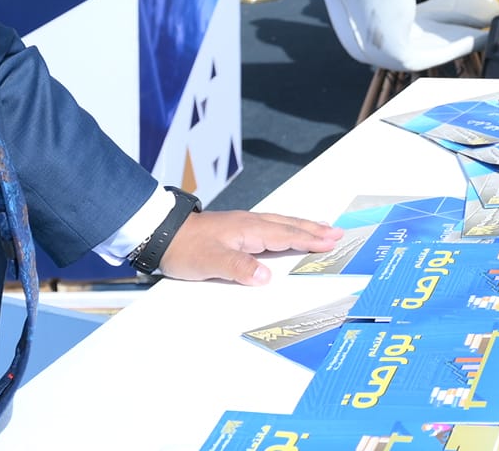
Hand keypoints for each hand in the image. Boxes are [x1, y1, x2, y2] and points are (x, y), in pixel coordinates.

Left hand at [156, 210, 340, 285]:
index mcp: (248, 229)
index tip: (331, 241)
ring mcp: (243, 224)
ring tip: (320, 228)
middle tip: (336, 232)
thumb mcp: (211, 262)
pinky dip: (287, 227)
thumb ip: (239, 268)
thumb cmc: (185, 248)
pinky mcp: (236, 229)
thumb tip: (266, 276)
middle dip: (313, 229)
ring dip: (302, 226)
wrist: (162, 233)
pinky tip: (286, 231)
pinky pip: (271, 225)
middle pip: (288, 225)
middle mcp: (250, 223)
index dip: (309, 239)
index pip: (285, 235)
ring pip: (281, 223)